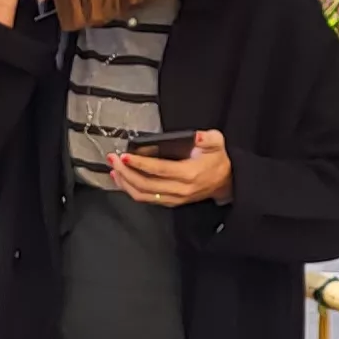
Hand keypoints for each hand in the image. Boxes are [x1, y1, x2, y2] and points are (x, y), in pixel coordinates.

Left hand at [109, 129, 232, 206]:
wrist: (225, 181)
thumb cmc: (217, 160)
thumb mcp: (217, 143)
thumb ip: (207, 138)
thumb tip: (197, 136)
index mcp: (189, 174)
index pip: (159, 170)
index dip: (140, 164)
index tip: (125, 156)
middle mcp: (180, 189)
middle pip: (146, 184)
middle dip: (126, 172)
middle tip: (113, 159)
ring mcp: (174, 198)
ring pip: (143, 195)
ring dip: (125, 183)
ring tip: (113, 169)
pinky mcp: (170, 202)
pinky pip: (146, 199)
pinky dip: (131, 190)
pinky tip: (122, 180)